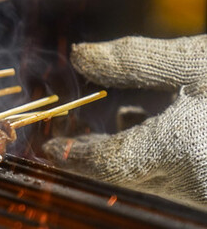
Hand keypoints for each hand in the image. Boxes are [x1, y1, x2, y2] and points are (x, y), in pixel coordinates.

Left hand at [43, 35, 206, 204]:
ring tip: (120, 117)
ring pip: (153, 177)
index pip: (108, 165)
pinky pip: (178, 176)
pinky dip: (160, 155)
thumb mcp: (192, 61)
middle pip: (128, 176)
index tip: (50, 148)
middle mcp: (194, 185)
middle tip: (77, 127)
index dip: (75, 155)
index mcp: (179, 153)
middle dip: (99, 152)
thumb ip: (132, 62)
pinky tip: (160, 124)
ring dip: (130, 153)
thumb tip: (82, 57)